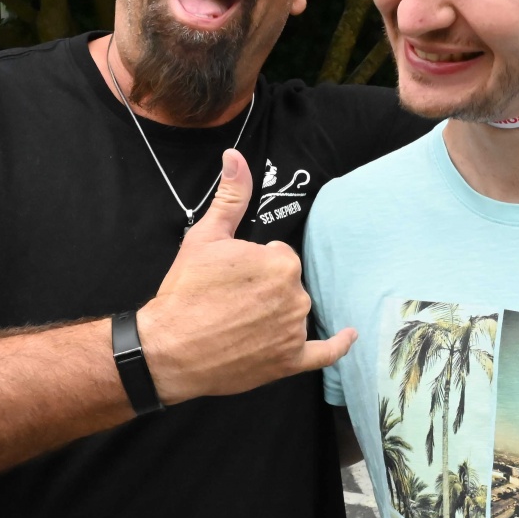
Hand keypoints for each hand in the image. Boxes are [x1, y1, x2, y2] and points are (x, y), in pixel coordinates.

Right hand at [138, 149, 356, 403]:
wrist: (168, 350)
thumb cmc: (185, 291)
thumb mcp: (205, 237)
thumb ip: (230, 196)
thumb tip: (235, 156)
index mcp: (282, 262)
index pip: (279, 256)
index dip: (253, 264)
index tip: (230, 276)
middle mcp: (296, 296)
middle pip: (288, 283)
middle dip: (263, 288)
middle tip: (228, 300)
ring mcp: (294, 331)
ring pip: (295, 313)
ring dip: (276, 314)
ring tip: (239, 323)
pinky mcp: (290, 361)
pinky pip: (324, 351)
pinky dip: (338, 344)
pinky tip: (349, 335)